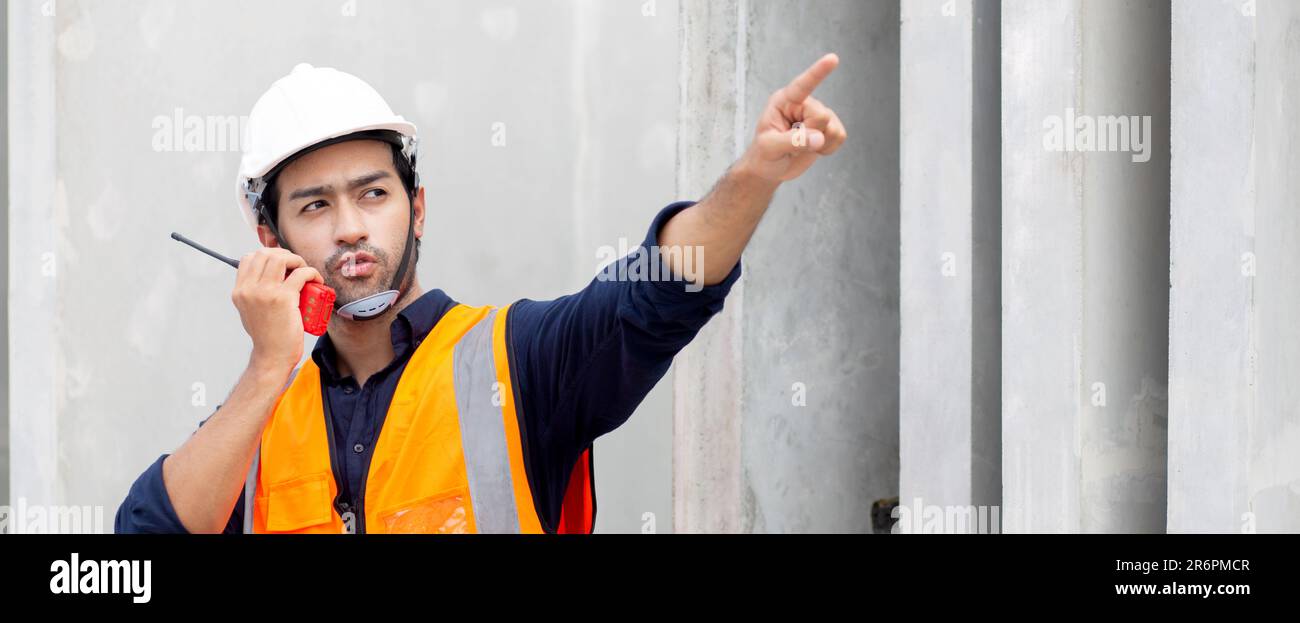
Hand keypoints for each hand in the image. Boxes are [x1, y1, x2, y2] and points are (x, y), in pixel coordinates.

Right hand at [231, 247, 323, 371]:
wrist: (272, 356)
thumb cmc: (267, 335)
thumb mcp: (250, 310)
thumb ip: (252, 293)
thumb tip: (264, 277)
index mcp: (239, 291)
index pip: (249, 258)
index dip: (267, 254)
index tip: (282, 263)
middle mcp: (249, 290)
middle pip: (265, 254)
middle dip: (284, 254)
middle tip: (297, 266)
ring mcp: (265, 293)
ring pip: (282, 259)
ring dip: (297, 260)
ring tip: (305, 272)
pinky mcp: (284, 299)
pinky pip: (301, 274)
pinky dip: (312, 272)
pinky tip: (317, 280)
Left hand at [739, 53, 847, 182]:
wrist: (770, 169)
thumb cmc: (764, 154)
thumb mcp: (770, 148)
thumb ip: (792, 141)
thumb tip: (819, 138)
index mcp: (784, 101)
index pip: (802, 85)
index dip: (818, 72)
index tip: (833, 58)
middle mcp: (803, 104)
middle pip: (822, 116)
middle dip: (810, 135)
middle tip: (792, 144)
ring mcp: (818, 115)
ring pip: (833, 128)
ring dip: (819, 144)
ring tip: (800, 146)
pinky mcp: (828, 128)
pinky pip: (840, 136)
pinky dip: (828, 148)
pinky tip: (813, 149)